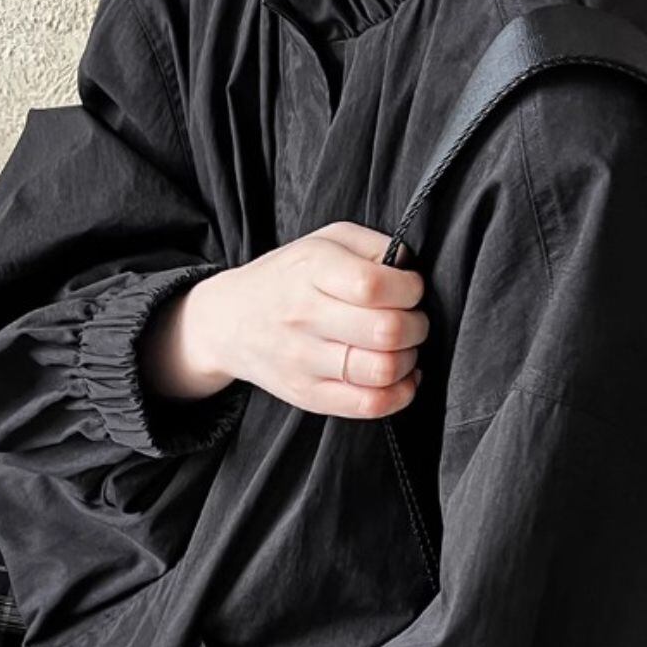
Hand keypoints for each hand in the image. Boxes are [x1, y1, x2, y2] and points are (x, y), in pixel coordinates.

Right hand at [141, 222, 426, 417]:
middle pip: (385, 331)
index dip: (410, 289)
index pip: (375, 285)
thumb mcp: (325, 241)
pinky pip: (369, 405)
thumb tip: (412, 272)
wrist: (229, 321)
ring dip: (409, 359)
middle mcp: (303, 316)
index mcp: (311, 270)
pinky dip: (400, 394)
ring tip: (403, 347)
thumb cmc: (289, 278)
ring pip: (382, 371)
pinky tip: (402, 376)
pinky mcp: (308, 396)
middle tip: (412, 320)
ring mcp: (303, 361)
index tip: (411, 289)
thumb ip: (373, 246)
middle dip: (417, 326)